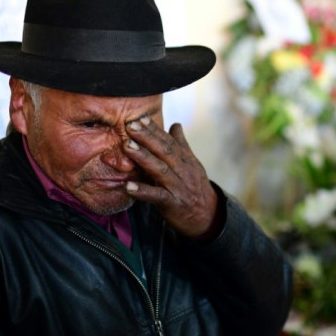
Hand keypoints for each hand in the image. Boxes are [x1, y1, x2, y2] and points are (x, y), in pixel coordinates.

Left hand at [124, 116, 218, 237]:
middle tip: (130, 125)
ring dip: (143, 157)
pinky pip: (157, 196)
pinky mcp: (173, 204)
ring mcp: (178, 187)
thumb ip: (182, 146)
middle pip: (165, 151)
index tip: (140, 118)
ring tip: (127, 146)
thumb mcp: (192, 166)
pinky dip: (143, 191)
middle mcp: (183, 171)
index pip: (169, 141)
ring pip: (160, 170)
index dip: (154, 130)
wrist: (208, 217)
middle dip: (147, 137)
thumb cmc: (195, 189)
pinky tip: (128, 186)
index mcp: (185, 160)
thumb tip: (175, 124)